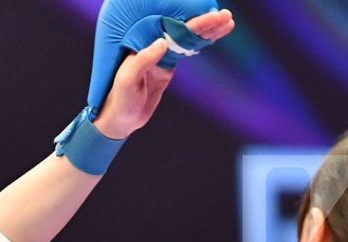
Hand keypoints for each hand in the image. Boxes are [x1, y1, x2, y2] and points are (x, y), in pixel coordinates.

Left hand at [95, 9, 235, 139]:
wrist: (121, 119)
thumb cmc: (120, 100)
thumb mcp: (128, 80)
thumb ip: (144, 60)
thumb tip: (162, 43)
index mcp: (143, 44)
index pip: (171, 27)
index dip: (190, 21)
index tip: (208, 15)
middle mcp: (153, 45)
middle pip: (183, 29)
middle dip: (205, 22)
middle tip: (226, 16)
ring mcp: (162, 55)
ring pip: (189, 38)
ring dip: (208, 30)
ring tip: (227, 22)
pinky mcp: (168, 66)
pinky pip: (188, 50)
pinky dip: (202, 43)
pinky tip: (216, 36)